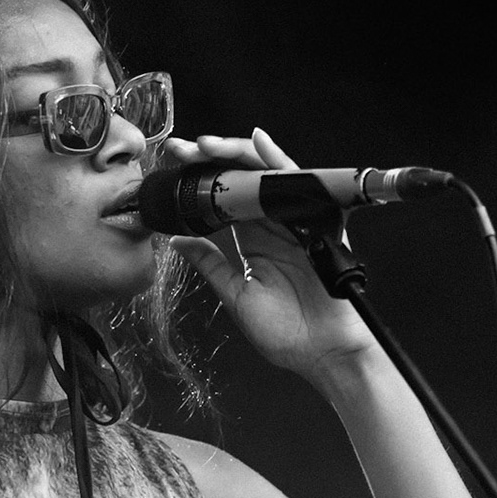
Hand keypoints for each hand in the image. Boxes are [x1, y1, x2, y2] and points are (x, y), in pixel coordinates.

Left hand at [162, 129, 378, 382]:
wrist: (324, 354)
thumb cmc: (288, 334)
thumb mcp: (236, 297)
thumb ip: (211, 265)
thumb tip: (178, 241)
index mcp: (253, 241)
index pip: (223, 199)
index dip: (199, 181)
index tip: (172, 169)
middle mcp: (273, 226)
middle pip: (241, 179)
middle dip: (210, 160)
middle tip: (181, 150)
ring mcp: (294, 222)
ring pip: (264, 174)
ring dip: (236, 156)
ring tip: (207, 145)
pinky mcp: (316, 224)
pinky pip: (299, 184)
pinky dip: (279, 162)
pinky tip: (259, 143)